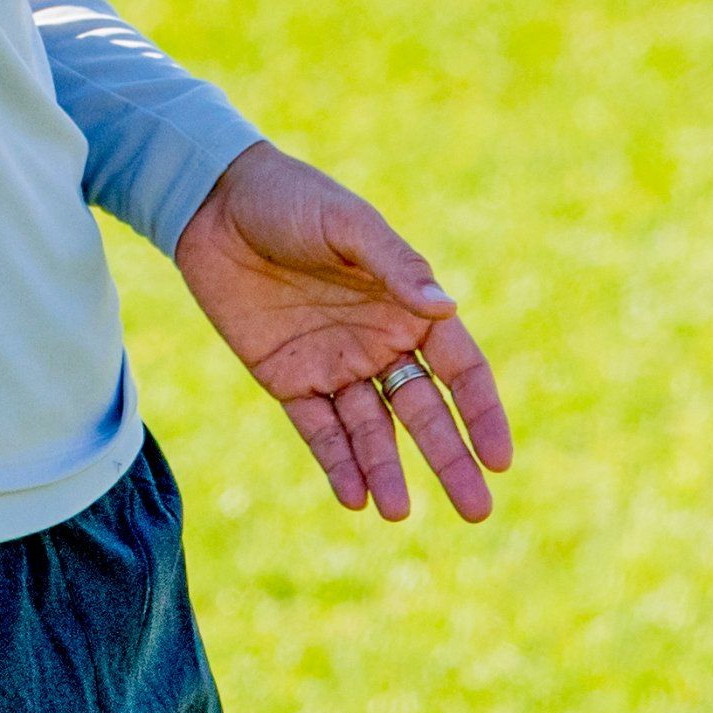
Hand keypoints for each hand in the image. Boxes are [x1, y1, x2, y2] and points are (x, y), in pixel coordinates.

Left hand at [171, 142, 510, 522]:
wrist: (213, 203)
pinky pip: (319, 430)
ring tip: (399, 512)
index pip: (460, 369)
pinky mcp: (288, 379)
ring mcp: (334, 364)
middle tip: (477, 510)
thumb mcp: (347, 226)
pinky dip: (337, 463)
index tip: (499, 458)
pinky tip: (355, 498)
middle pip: (425, 412)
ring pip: (372, 431)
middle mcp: (379, 341)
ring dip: (386, 470)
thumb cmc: (291, 200)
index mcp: (407, 304)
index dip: (482, 413)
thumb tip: (447, 307)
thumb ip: (396, 266)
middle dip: (450, 460)